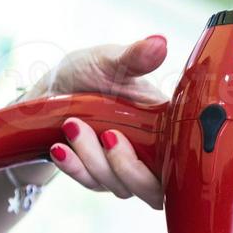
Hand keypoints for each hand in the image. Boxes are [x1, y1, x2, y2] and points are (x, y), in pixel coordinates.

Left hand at [30, 36, 167, 208]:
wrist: (48, 92)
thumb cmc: (87, 74)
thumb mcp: (109, 60)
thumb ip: (134, 57)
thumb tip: (160, 43)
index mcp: (164, 127)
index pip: (184, 160)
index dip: (177, 165)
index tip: (153, 142)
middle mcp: (149, 154)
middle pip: (154, 189)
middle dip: (128, 167)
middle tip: (108, 135)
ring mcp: (124, 170)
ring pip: (120, 187)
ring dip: (93, 159)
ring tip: (72, 125)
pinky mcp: (98, 178)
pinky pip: (90, 183)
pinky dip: (75, 167)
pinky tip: (60, 148)